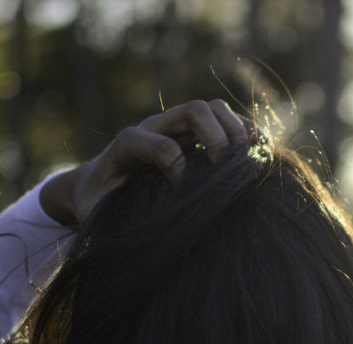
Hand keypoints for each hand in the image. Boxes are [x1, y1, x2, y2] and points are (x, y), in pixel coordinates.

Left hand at [40, 99, 250, 226]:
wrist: (97, 185)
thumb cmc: (98, 203)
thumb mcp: (94, 211)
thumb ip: (105, 212)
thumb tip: (137, 225)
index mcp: (127, 144)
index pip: (155, 142)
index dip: (172, 162)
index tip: (181, 190)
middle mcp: (156, 128)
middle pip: (194, 110)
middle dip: (215, 137)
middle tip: (223, 168)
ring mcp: (178, 128)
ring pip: (214, 109)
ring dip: (235, 130)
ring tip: (247, 158)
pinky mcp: (195, 136)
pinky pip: (227, 121)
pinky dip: (246, 132)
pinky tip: (258, 153)